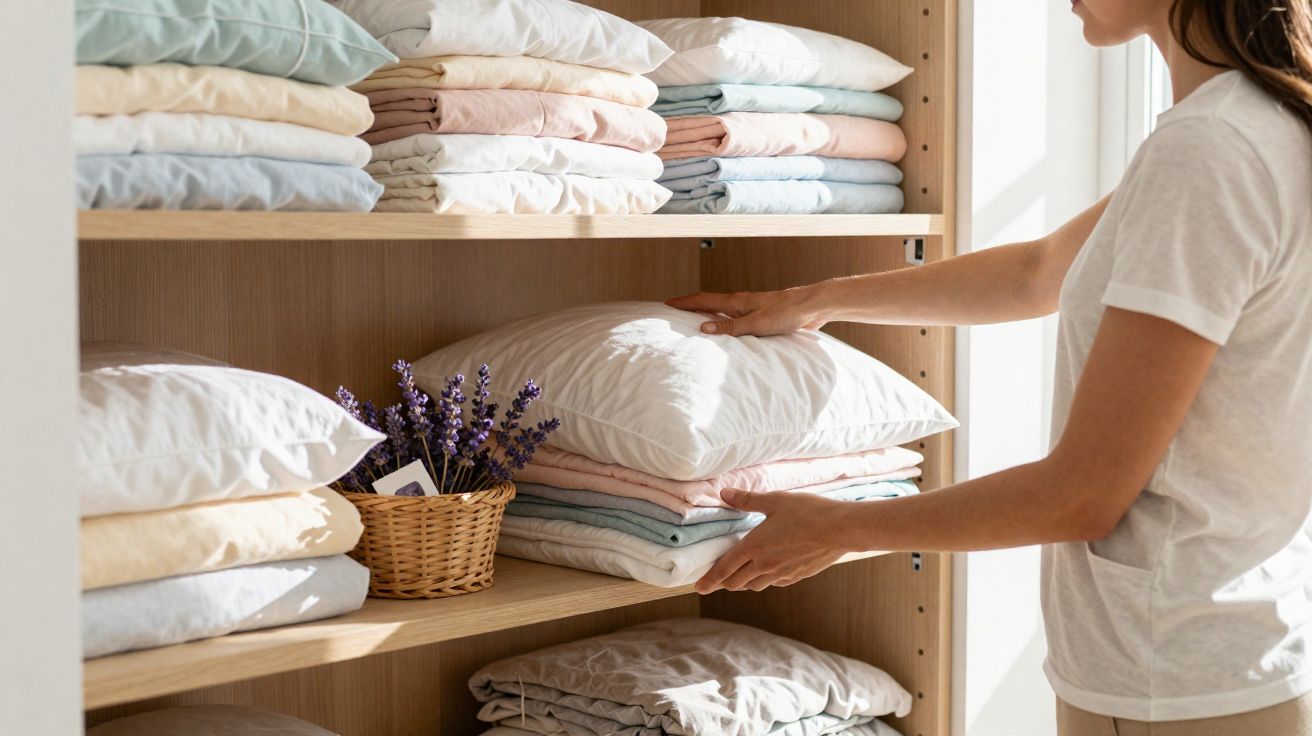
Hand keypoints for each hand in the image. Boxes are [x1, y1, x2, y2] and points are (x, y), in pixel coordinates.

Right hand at [666, 287, 827, 336]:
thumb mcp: (755, 324)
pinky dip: (724, 320)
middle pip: (710, 302)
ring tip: (694, 320)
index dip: (684, 302)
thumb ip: (730, 327)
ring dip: (707, 312)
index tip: (666, 303)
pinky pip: (736, 316)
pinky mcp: (762, 314)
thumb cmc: (786, 313)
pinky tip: (728, 328)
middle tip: (675, 310)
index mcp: (736, 302)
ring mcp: (751, 307)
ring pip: (723, 308)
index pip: (703, 300)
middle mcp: (741, 302)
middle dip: (691, 306)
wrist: (812, 306)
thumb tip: (702, 327)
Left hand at [695, 488, 852, 593]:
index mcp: (754, 547)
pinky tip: (766, 572)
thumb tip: (724, 494)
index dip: (709, 579)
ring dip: (743, 582)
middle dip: (723, 583)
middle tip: (715, 580)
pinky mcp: (796, 576)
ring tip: (738, 577)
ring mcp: (781, 573)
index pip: (724, 568)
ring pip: (754, 585)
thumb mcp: (775, 500)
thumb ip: (747, 500)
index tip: (699, 587)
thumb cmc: (808, 512)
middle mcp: (765, 565)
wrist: (841, 530)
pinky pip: (773, 583)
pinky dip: (763, 580)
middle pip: (736, 582)